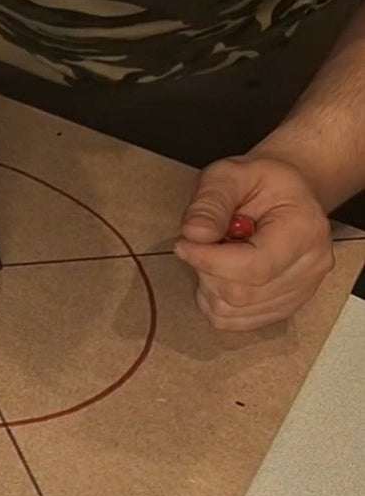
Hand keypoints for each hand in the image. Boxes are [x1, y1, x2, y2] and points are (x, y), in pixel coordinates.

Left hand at [173, 155, 333, 331]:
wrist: (286, 193)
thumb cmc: (260, 182)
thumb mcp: (230, 174)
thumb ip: (211, 202)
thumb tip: (194, 234)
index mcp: (304, 229)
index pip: (255, 266)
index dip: (209, 261)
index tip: (183, 244)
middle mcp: (311, 267)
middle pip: (243, 294)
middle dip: (206, 270)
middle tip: (200, 241)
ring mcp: (302, 291)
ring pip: (236, 311)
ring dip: (209, 286)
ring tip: (215, 253)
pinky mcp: (285, 306)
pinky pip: (238, 321)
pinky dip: (216, 301)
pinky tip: (219, 273)